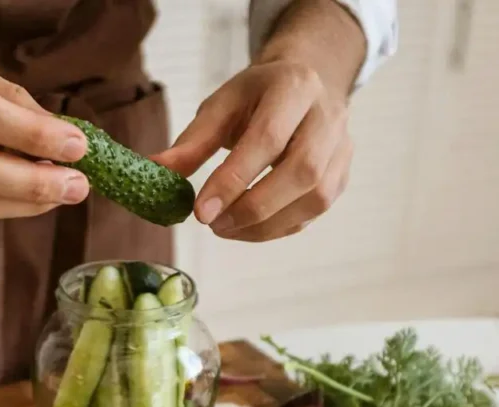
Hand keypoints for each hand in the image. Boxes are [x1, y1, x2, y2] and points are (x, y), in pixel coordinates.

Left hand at [153, 60, 351, 241]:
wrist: (306, 86)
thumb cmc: (258, 97)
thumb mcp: (222, 105)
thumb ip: (193, 141)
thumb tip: (157, 170)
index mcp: (295, 88)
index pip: (268, 138)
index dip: (234, 180)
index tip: (201, 212)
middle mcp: (328, 117)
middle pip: (301, 172)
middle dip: (253, 207)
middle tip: (214, 225)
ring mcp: (342, 150)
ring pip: (314, 198)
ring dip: (266, 225)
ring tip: (226, 229)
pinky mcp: (342, 177)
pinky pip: (313, 213)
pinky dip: (277, 228)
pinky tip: (248, 228)